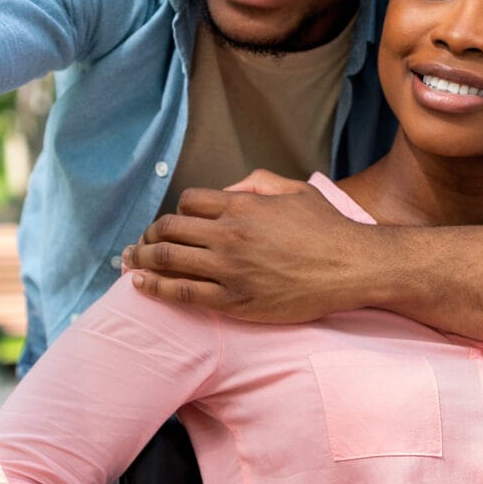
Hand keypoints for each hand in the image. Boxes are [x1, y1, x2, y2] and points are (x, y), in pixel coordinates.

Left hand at [124, 172, 378, 322]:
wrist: (353, 268)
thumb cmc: (328, 229)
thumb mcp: (295, 191)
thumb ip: (258, 183)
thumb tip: (229, 190)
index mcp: (243, 206)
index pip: (188, 203)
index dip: (177, 212)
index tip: (174, 224)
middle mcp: (230, 235)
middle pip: (169, 229)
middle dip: (148, 235)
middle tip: (139, 243)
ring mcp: (230, 269)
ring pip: (168, 259)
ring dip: (141, 259)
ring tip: (129, 262)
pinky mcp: (235, 301)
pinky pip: (182, 293)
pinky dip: (155, 288)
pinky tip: (140, 284)